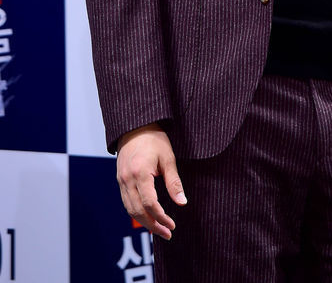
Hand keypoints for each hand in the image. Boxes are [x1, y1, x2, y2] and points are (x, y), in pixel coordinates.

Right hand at [116, 122, 186, 238]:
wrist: (135, 127)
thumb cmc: (154, 139)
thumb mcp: (168, 158)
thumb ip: (174, 182)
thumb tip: (182, 202)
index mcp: (140, 172)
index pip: (150, 203)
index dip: (161, 217)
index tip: (172, 225)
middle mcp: (127, 179)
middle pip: (138, 211)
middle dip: (153, 225)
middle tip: (167, 233)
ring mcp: (121, 180)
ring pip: (130, 209)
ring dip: (144, 222)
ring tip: (159, 229)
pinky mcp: (120, 180)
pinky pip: (126, 202)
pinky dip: (137, 212)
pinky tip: (147, 217)